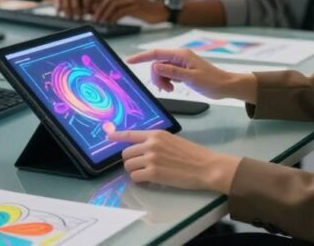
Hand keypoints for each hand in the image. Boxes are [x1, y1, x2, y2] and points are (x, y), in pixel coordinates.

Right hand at [56, 0, 106, 18]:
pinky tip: (59, 13)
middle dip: (76, 6)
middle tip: (77, 17)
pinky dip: (58, 5)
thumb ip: (95, 8)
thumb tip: (98, 13)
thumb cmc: (87, 3)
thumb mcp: (93, 4)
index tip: (86, 13)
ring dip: (67, 7)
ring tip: (69, 18)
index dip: (86, 4)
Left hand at [92, 0, 166, 23]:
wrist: (162, 11)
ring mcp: (133, 0)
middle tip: (95, 20)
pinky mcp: (137, 7)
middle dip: (100, 10)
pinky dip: (114, 17)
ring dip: (106, 14)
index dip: (100, 7)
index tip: (95, 15)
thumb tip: (107, 15)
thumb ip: (121, 9)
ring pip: (114, 5)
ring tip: (101, 22)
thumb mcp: (132, 8)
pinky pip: (122, 11)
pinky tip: (111, 23)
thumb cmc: (147, 12)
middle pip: (109, 0)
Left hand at [108, 129, 240, 191]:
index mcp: (156, 134)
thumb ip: (156, 142)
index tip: (108, 136)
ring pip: (128, 166)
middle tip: (139, 165)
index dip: (117, 136)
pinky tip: (148, 180)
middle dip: (130, 160)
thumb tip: (142, 148)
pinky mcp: (153, 173)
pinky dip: (139, 180)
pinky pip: (135, 177)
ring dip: (134, 171)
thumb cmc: (193, 154)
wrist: (206, 166)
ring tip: (146, 173)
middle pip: (126, 153)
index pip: (130, 134)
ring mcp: (151, 159)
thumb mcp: (172, 140)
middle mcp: (150, 144)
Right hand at [127, 48, 252, 100]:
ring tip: (170, 90)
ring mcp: (180, 64)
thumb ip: (173, 72)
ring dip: (162, 81)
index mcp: (180, 55)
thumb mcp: (191, 78)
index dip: (141, 57)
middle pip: (157, 63)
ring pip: (162, 70)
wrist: (225, 86)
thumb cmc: (211, 81)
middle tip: (165, 89)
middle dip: (157, 76)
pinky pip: (168, 74)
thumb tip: (155, 66)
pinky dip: (167, 82)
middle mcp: (179, 57)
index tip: (129, 61)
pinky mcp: (182, 71)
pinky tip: (172, 88)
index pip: (156, 53)